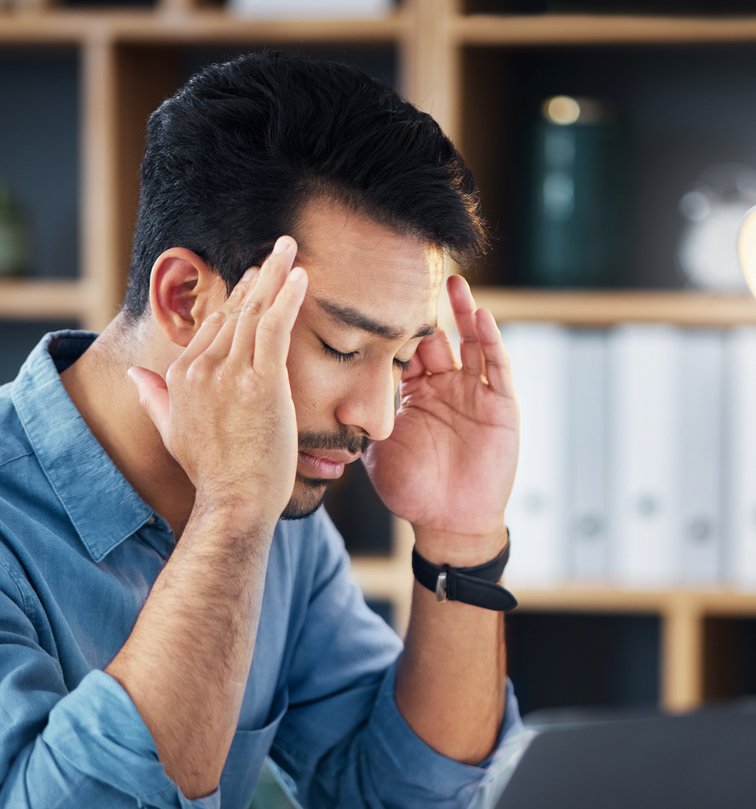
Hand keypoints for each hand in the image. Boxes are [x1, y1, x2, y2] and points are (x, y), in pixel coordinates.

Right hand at [128, 238, 307, 525]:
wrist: (234, 502)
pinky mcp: (260, 381)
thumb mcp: (171, 431)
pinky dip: (288, 297)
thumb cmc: (210, 473)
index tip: (253, 281)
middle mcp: (201, 368)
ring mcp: (229, 373)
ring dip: (274, 274)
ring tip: (288, 248)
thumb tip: (134, 375)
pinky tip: (300, 275)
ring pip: (253, 311)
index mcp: (180, 376)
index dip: (234, 300)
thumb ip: (153, 398)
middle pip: (232, 311)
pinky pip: (274, 327)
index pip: (210, 326)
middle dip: (257, 278)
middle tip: (277, 252)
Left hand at [364, 275, 517, 562]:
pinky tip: (481, 317)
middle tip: (413, 272)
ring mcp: (474, 394)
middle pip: (437, 338)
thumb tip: (321, 400)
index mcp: (415, 395)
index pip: (404, 350)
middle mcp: (445, 388)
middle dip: (427, 308)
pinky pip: (496, 368)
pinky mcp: (501, 406)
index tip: (374, 294)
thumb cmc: (411, 490)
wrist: (447, 523)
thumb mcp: (377, 448)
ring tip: (452, 281)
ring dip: (464, 312)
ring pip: (470, 343)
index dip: (392, 325)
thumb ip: (360, 420)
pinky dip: (490, 342)